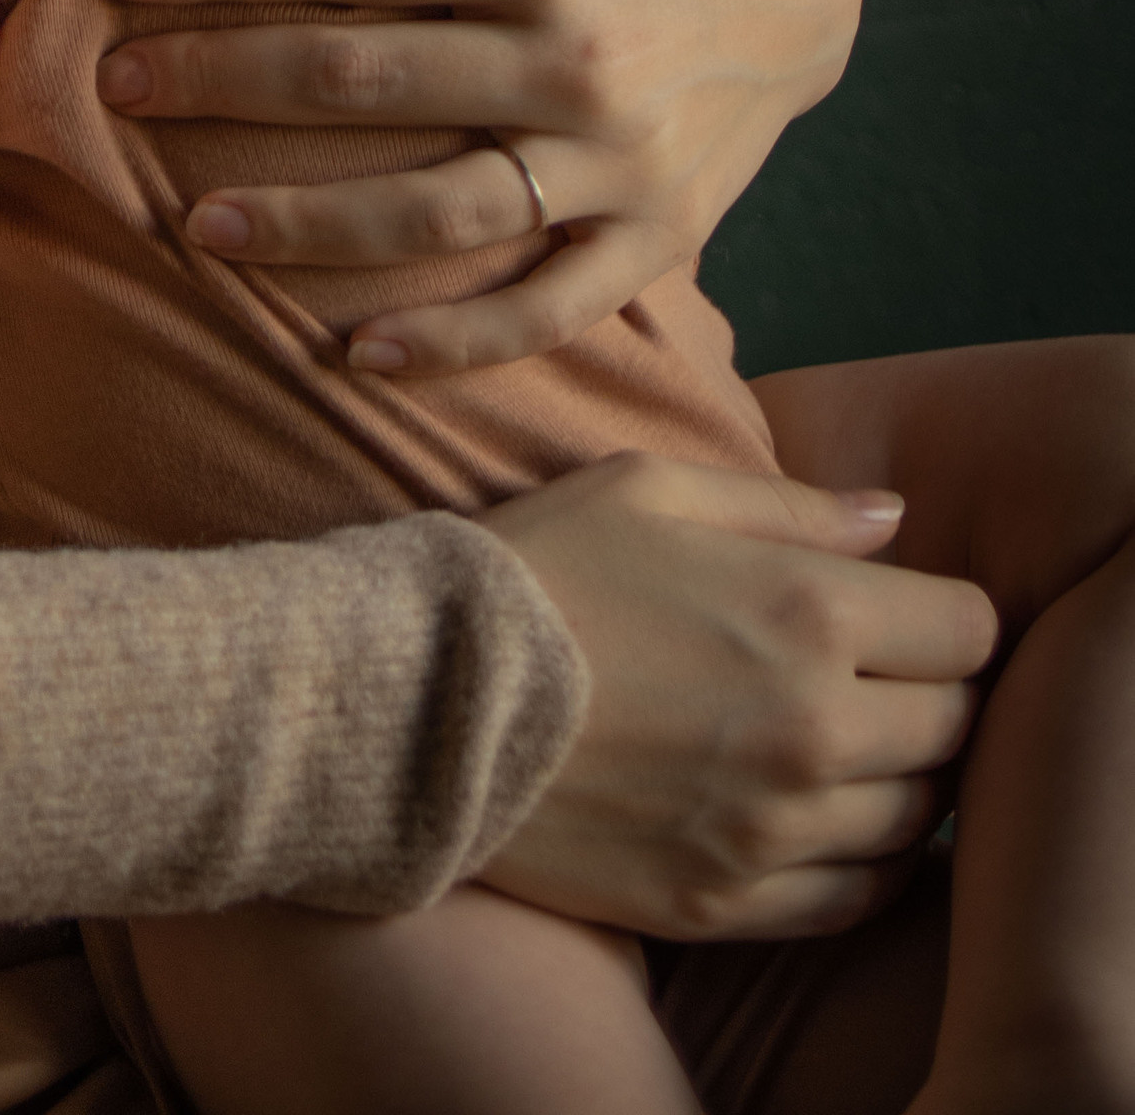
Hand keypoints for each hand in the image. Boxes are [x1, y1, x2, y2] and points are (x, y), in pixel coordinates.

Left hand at [89, 0, 863, 373]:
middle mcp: (581, 63)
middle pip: (360, 83)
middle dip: (218, 84)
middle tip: (115, 89)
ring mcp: (620, 165)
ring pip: (434, 216)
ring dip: (307, 229)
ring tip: (197, 230)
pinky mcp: (657, 239)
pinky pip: (543, 308)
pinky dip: (452, 343)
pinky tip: (357, 355)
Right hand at [479, 453, 995, 938]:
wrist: (422, 698)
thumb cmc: (538, 568)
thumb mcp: (652, 488)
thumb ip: (791, 505)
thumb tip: (894, 523)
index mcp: (808, 611)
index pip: (969, 630)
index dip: (944, 617)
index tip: (906, 615)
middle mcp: (813, 728)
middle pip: (956, 730)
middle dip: (929, 695)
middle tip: (873, 677)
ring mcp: (774, 829)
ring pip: (917, 823)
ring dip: (897, 780)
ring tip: (837, 745)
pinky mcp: (726, 902)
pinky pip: (855, 901)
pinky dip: (862, 865)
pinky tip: (818, 821)